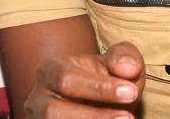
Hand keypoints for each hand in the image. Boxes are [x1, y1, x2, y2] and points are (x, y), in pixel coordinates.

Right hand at [24, 41, 144, 117]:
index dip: (99, 87)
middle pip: (54, 110)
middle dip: (95, 116)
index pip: (66, 77)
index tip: (131, 91)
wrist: (97, 103)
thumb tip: (127, 68)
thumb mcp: (116, 64)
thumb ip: (124, 57)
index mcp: (50, 70)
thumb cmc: (105, 80)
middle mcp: (38, 98)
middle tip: (128, 117)